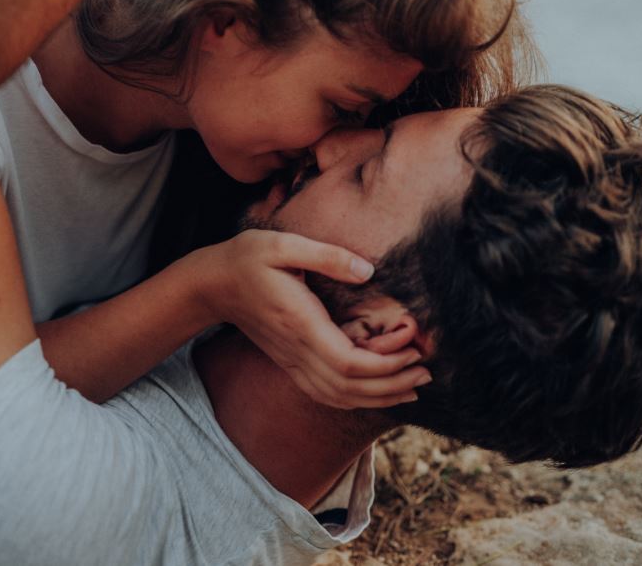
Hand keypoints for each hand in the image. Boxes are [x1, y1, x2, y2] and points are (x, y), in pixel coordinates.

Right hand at [188, 229, 430, 408]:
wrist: (214, 285)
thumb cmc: (248, 258)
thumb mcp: (283, 244)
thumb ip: (327, 256)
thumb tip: (367, 271)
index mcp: (300, 324)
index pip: (348, 363)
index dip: (386, 364)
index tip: (414, 348)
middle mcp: (297, 351)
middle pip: (350, 388)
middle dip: (392, 385)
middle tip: (427, 371)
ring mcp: (292, 362)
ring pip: (339, 396)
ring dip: (379, 396)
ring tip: (413, 384)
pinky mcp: (291, 363)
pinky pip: (327, 392)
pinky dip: (356, 397)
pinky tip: (378, 389)